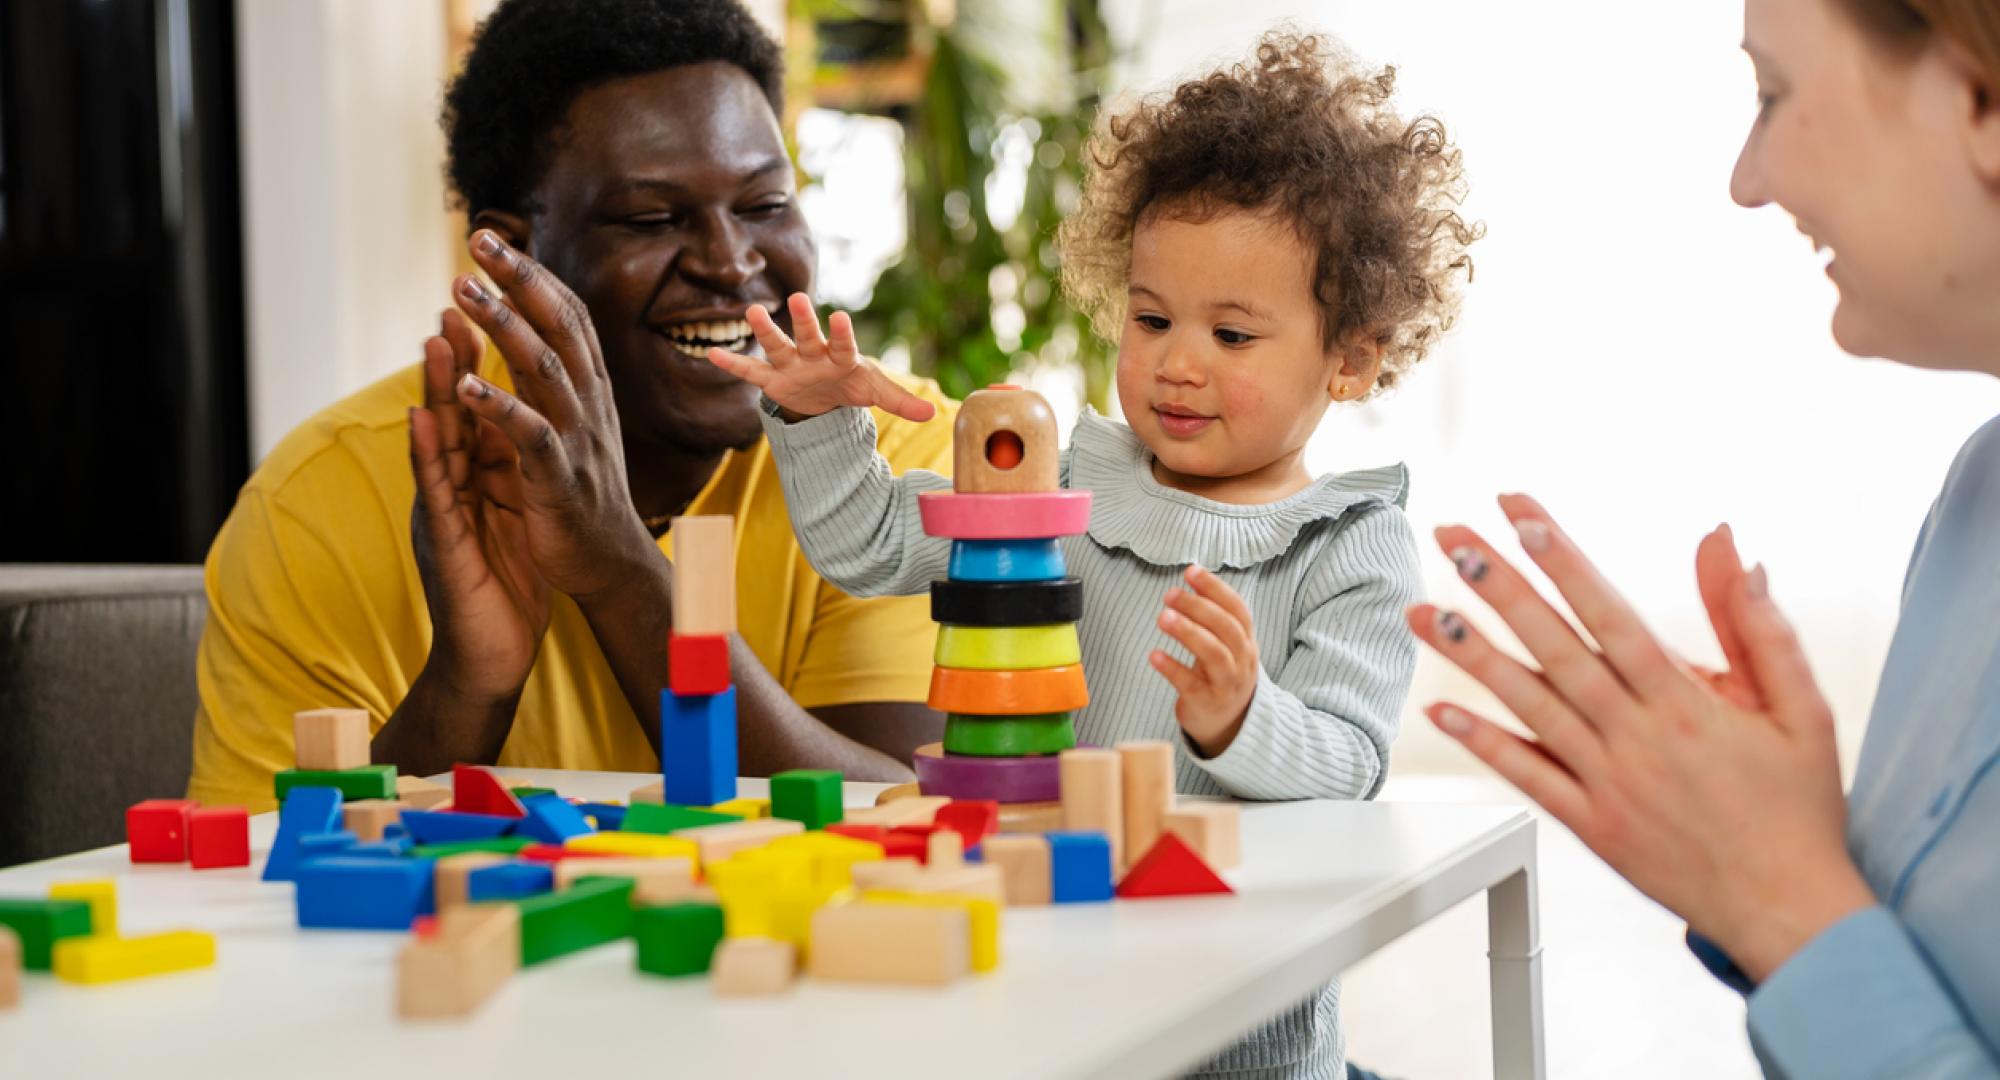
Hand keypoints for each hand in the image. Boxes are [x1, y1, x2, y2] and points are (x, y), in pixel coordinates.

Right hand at [407, 309, 551, 704]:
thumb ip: (510, 476)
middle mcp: (453, 488)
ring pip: (436, 442)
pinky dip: (428, 455)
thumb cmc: (505, 589)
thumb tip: (522, 432)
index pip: (477, 409)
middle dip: (454, 356)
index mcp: (476, 479)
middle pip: (452, 412)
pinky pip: (435, 494)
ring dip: (432, 390)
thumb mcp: (513, 519)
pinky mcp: (444, 544)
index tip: (491, 308)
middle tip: (456, 295)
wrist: (491, 658)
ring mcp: (444, 512)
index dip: (482, 362)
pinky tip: (422, 420)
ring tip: (432, 337)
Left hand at [447, 230, 660, 602]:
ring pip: (544, 369)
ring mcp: (579, 439)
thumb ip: (557, 378)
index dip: (532, 274)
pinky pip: (531, 434)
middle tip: (479, 240)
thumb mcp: (578, 424)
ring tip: (463, 290)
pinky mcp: (560, 478)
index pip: (567, 315)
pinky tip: (464, 383)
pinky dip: (499, 406)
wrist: (612, 563)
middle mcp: (590, 404)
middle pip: (558, 326)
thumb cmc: (584, 493)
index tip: (494, 239)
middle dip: (519, 280)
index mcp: (591, 389)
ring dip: (503, 326)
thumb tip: (532, 328)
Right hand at [704, 293, 936, 422]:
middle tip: (796, 298)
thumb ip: (901, 401)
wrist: (826, 394)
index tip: (839, 317)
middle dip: (803, 321)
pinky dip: (732, 364)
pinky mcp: (772, 380)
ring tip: (751, 312)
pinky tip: (711, 354)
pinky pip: (750, 371)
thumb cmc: (851, 384)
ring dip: (765, 331)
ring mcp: (791, 365)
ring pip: (777, 346)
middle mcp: (814, 355)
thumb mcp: (875, 392)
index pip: (844, 345)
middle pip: (808, 337)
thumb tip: (935, 414)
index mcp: (841, 357)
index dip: (842, 334)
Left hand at [1149, 565, 1259, 755]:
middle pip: (1226, 629)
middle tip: (1170, 594)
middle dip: (1198, 607)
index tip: (1191, 571)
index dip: (1215, 588)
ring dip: (1188, 633)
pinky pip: (1190, 684)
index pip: (1237, 609)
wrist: (1230, 725)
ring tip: (1163, 618)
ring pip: (1213, 654)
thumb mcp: (1227, 646)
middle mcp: (1242, 661)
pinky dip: (1172, 668)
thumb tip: (1192, 577)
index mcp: (1246, 641)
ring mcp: (1227, 684)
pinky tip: (1154, 655)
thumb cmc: (1221, 675)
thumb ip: (1213, 616)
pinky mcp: (1207, 703)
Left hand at [1408, 493, 1874, 981]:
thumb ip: (1757, 624)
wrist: (1788, 908)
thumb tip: (1732, 546)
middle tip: (1454, 539)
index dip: (1562, 560)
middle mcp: (1639, 736)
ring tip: (1423, 612)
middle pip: (1556, 648)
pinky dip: (1483, 742)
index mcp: (1687, 701)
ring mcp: (1609, 782)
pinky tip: (1440, 710)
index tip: (1522, 514)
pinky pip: (1528, 776)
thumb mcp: (1800, 707)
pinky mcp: (1591, 824)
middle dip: (1501, 587)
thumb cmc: (1796, 805)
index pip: (1610, 612)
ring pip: (1529, 706)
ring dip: (1472, 656)